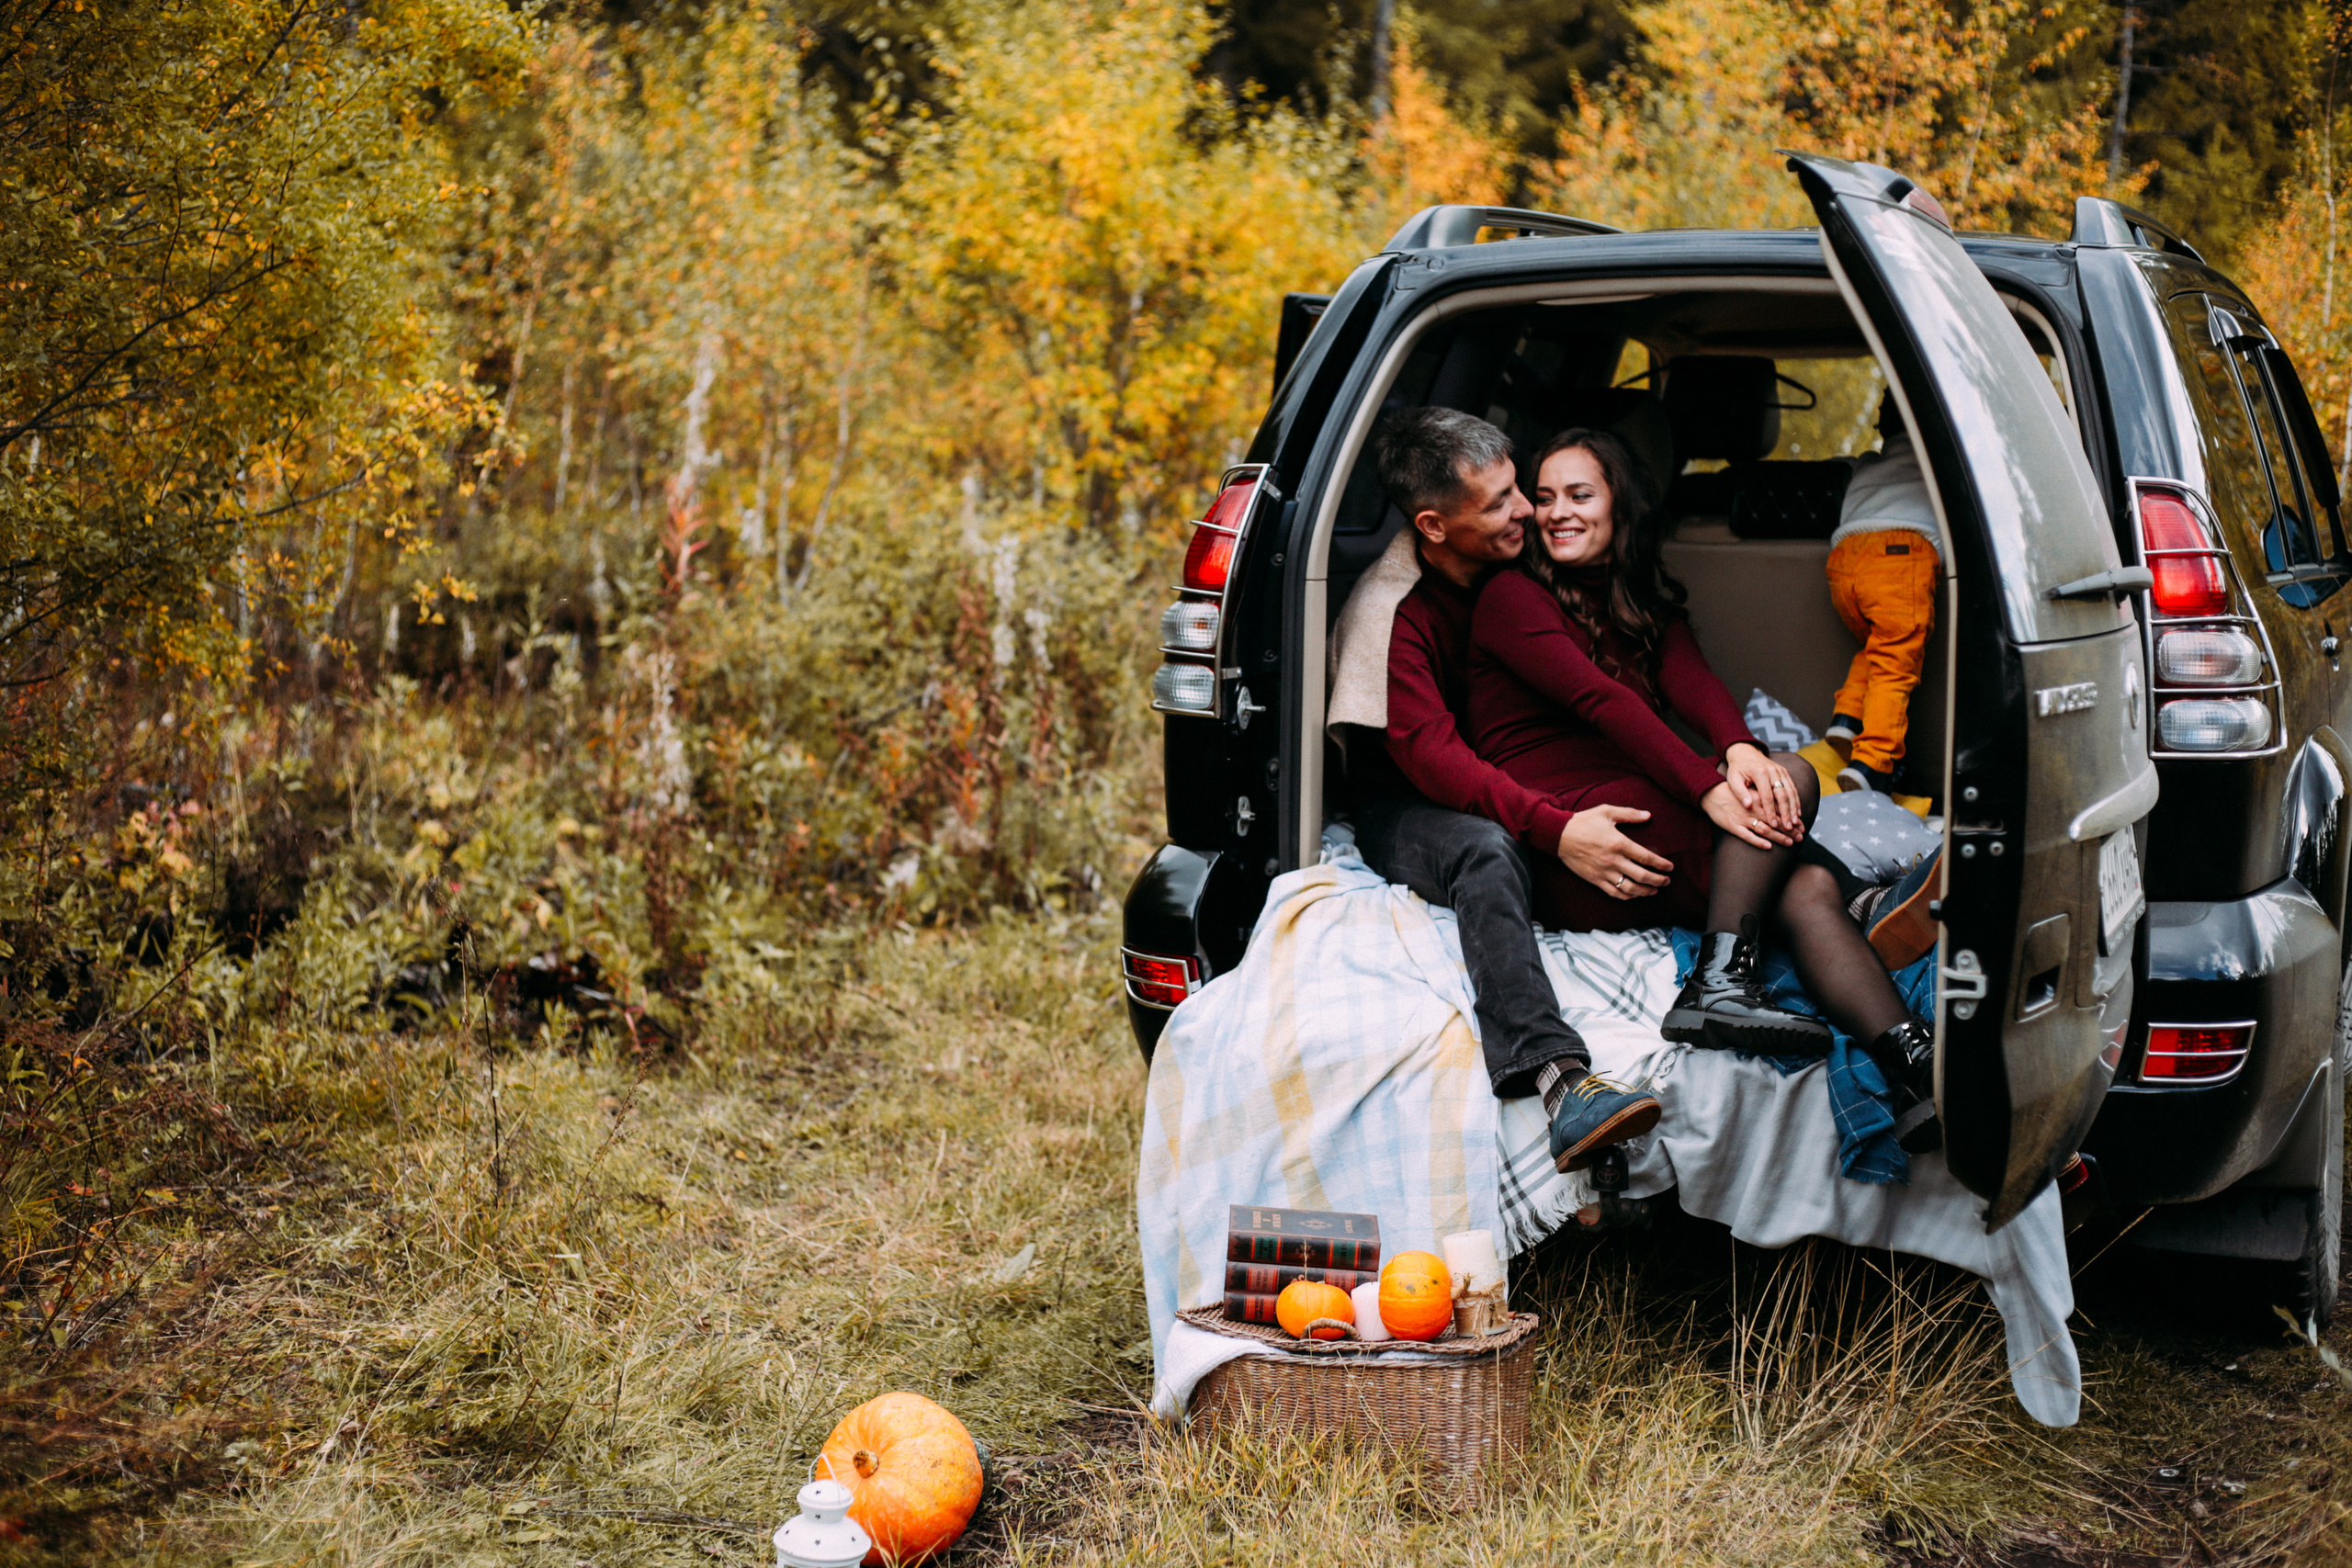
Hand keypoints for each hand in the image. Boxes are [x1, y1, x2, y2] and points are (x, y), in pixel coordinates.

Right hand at [1558, 806, 1674, 900]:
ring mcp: (1604, 872)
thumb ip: (1629, 814)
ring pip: (1630, 888)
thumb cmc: (1583, 821)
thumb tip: (1648, 815)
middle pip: (1642, 876)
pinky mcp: (1595, 879)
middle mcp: (1613, 860)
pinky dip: (1627, 896)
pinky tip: (1634, 895)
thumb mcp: (1606, 812)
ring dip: (1645, 891)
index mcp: (1619, 843)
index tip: (1670, 867)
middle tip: (1667, 881)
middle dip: (1658, 880)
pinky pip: (1614, 892)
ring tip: (1654, 890)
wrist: (1559, 835)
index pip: (1646, 857)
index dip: (1661, 864)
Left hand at [1702, 746, 1803, 850]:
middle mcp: (1773, 771)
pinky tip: (1797, 812)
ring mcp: (1781, 771)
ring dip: (1794, 808)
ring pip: (1791, 791)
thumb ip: (1740, 792)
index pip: (1767, 796)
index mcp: (1759, 772)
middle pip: (1783, 794)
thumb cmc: (1737, 769)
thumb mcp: (1733, 779)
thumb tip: (1748, 806)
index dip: (1771, 812)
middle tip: (1788, 827)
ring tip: (1795, 822)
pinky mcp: (1785, 772)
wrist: (1745, 752)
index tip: (1773, 825)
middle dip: (1786, 812)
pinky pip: (1793, 788)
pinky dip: (1796, 801)